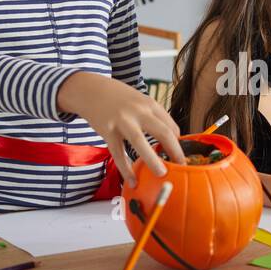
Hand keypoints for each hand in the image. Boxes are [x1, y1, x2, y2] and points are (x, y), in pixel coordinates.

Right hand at [57, 72, 185, 184]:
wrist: (89, 89)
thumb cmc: (118, 97)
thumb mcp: (139, 100)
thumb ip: (152, 116)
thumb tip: (168, 138)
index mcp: (150, 103)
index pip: (171, 126)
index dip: (178, 143)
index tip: (179, 155)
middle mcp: (138, 111)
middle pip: (162, 132)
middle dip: (175, 151)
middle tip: (181, 166)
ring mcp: (122, 121)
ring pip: (140, 142)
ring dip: (152, 160)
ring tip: (161, 174)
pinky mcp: (107, 131)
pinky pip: (118, 153)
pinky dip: (126, 169)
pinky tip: (132, 181)